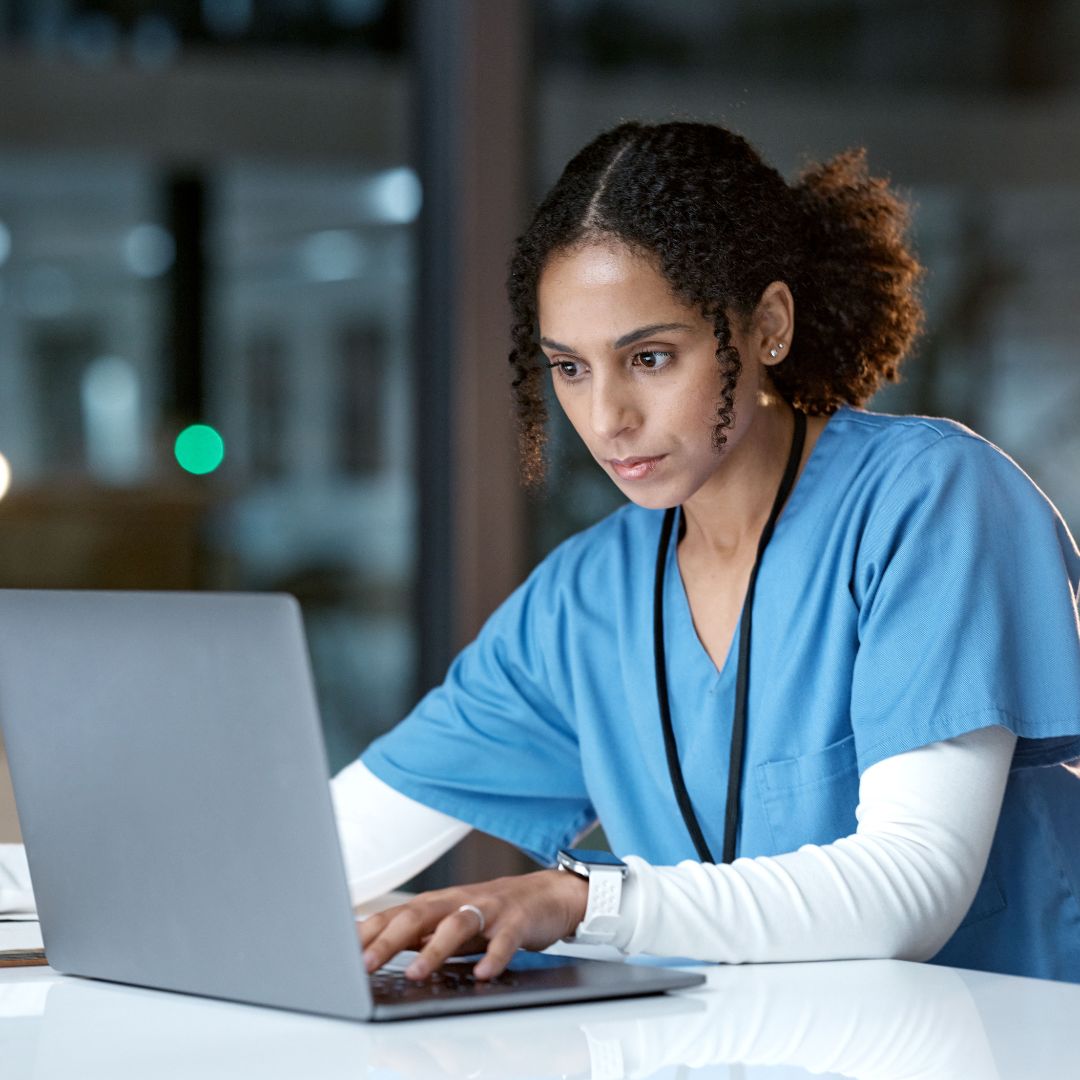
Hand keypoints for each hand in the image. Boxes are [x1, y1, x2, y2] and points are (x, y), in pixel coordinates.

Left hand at [359, 869, 588, 980]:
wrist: (545, 894)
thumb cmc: (489, 913)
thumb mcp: (448, 922)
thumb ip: (414, 934)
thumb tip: (368, 948)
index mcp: (436, 904)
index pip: (394, 915)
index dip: (367, 933)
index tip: (338, 953)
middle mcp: (457, 902)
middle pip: (418, 914)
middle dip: (389, 939)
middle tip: (365, 964)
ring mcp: (487, 909)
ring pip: (457, 924)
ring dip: (434, 948)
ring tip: (414, 972)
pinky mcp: (516, 920)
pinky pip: (504, 939)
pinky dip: (494, 956)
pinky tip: (483, 974)